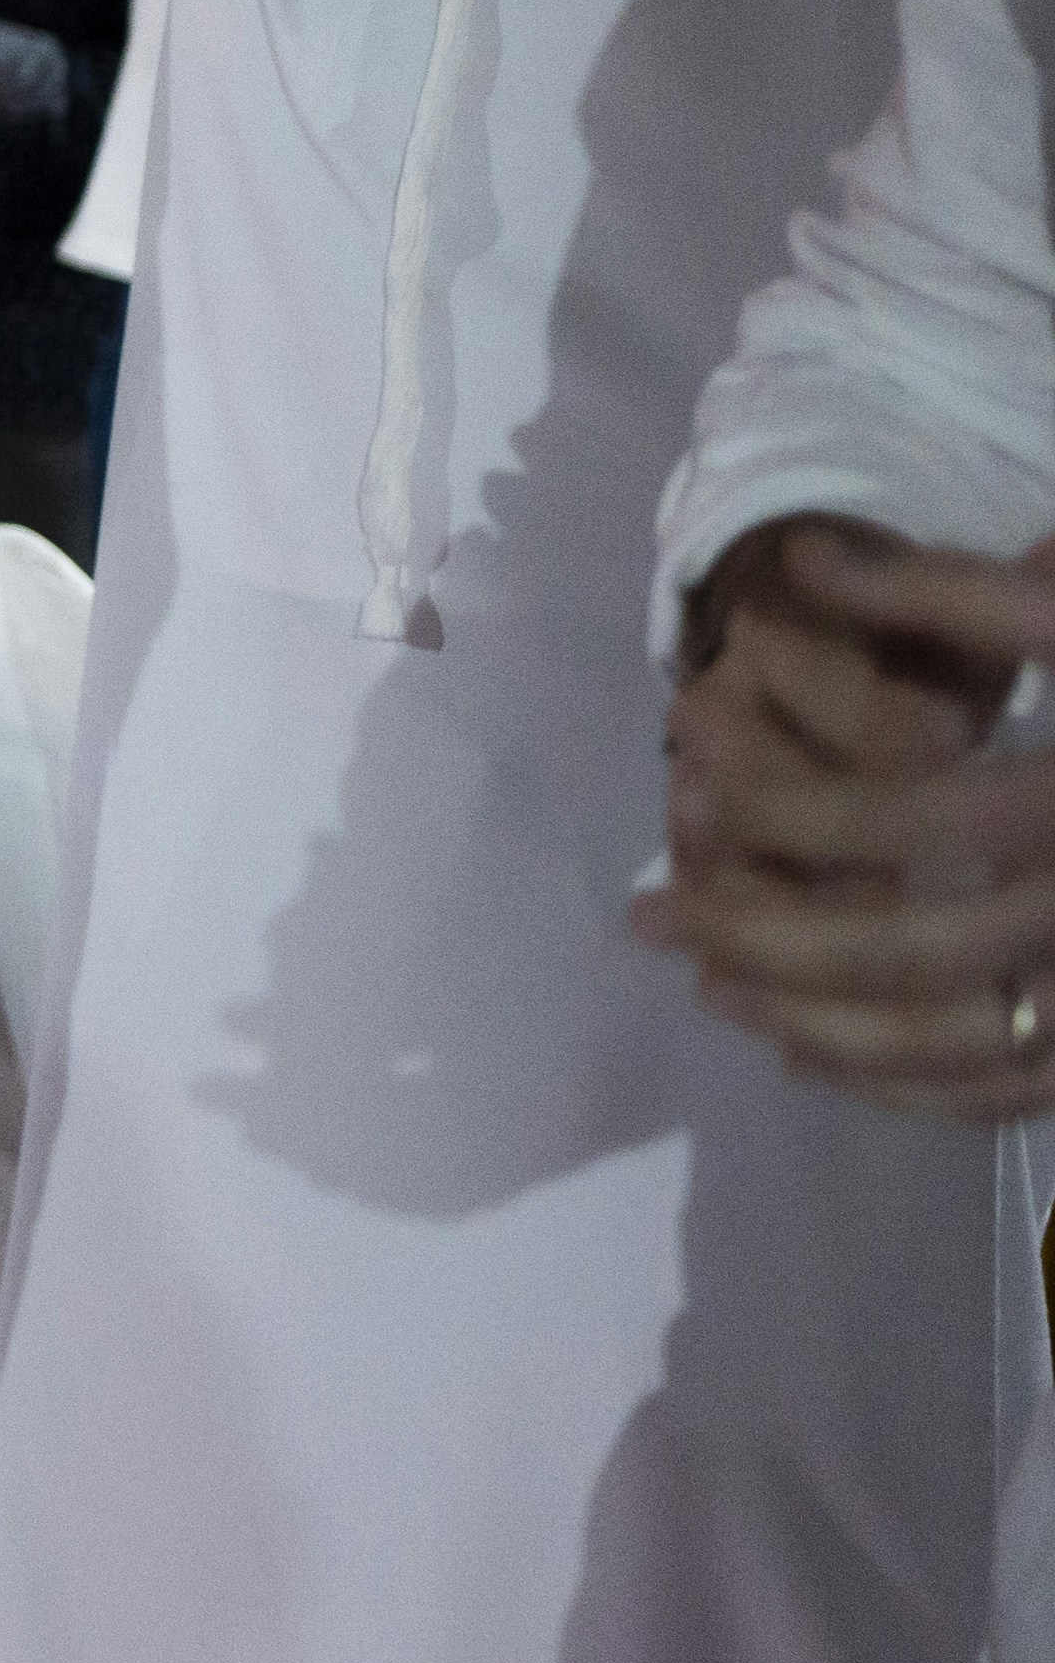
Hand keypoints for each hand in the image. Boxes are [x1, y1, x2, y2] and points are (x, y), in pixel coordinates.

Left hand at [636, 521, 1054, 1118]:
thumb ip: (964, 599)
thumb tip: (805, 563)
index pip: (909, 816)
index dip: (785, 804)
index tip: (685, 780)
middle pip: (911, 952)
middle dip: (764, 936)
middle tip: (649, 916)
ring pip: (956, 1049)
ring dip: (815, 1028)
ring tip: (714, 989)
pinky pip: (1013, 1099)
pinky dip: (905, 1092)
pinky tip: (815, 1059)